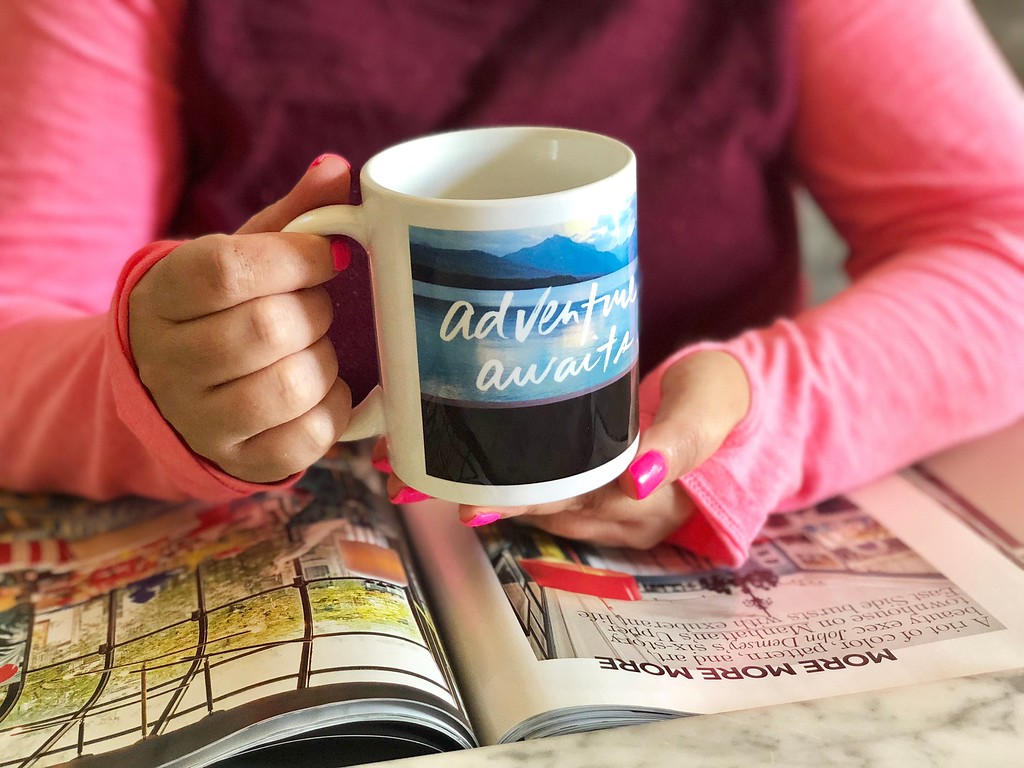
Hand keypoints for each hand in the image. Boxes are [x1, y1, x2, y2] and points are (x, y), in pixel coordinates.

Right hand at [129, 155, 354, 481]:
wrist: (174, 391)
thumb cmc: (219, 312)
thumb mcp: (238, 258)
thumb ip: (289, 217)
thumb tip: (338, 170)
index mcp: (161, 298)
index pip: (228, 271)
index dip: (295, 257)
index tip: (329, 254)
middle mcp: (168, 363)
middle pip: (266, 328)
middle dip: (315, 310)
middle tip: (316, 306)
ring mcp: (199, 421)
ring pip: (291, 386)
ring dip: (325, 359)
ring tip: (313, 348)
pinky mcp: (237, 461)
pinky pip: (308, 438)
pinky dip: (333, 408)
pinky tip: (320, 389)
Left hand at [385, 350, 750, 549]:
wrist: (734, 404)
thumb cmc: (722, 398)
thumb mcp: (712, 408)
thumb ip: (681, 440)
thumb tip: (638, 477)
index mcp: (649, 495)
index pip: (573, 501)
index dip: (520, 500)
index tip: (465, 498)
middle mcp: (621, 512)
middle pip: (543, 509)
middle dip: (479, 497)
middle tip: (412, 483)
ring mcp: (608, 506)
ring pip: (539, 508)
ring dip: (480, 494)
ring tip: (415, 476)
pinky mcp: (596, 490)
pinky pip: (548, 498)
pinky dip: (506, 486)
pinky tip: (461, 472)